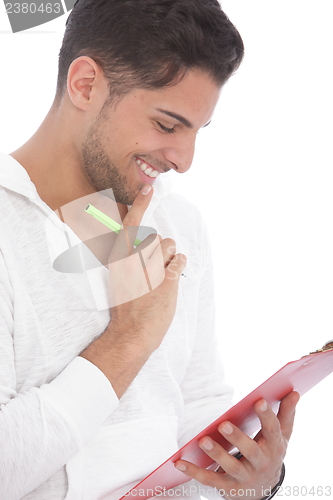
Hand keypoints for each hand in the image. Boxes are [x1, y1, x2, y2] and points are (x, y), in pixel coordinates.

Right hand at [80, 185, 186, 397]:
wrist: (131, 333)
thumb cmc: (125, 307)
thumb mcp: (119, 278)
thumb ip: (128, 259)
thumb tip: (145, 243)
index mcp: (118, 258)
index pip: (129, 224)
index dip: (140, 204)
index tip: (148, 190)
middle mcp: (133, 259)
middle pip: (155, 236)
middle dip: (159, 248)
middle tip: (153, 268)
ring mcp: (150, 268)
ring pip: (170, 244)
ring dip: (170, 255)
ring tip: (161, 273)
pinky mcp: (166, 278)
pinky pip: (180, 258)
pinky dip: (179, 265)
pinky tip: (172, 276)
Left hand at [174, 391, 299, 499]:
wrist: (263, 490)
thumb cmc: (270, 453)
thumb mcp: (282, 436)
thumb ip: (286, 414)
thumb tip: (294, 392)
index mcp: (274, 447)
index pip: (272, 431)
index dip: (266, 417)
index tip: (259, 401)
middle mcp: (260, 463)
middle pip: (250, 451)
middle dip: (237, 439)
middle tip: (224, 424)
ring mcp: (244, 476)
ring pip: (230, 466)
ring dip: (216, 454)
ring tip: (203, 440)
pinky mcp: (228, 487)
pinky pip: (210, 480)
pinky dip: (194, 471)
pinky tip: (180, 462)